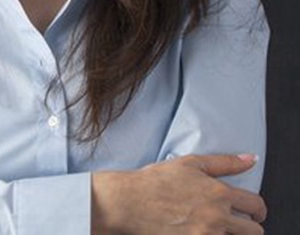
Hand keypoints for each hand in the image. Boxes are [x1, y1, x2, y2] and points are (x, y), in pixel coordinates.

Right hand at [92, 153, 266, 233]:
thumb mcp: (189, 164)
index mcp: (219, 193)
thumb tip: (250, 160)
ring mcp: (207, 234)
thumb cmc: (153, 181)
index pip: (256, 205)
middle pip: (254, 231)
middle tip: (236, 223)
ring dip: (230, 234)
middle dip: (248, 227)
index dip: (258, 209)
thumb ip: (224, 162)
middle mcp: (217, 216)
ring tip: (215, 227)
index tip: (253, 213)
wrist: (128, 202)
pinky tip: (200, 231)